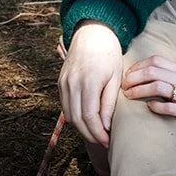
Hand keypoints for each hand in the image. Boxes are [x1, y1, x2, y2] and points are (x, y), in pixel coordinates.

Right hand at [58, 22, 122, 147]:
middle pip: (77, 120)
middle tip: (104, 142)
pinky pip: (65, 106)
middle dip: (90, 135)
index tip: (108, 141)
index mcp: (88, 82)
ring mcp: (63, 83)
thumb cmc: (109, 54)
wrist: (92, 32)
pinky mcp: (60, 82)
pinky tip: (87, 120)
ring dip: (82, 128)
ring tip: (97, 133)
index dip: (98, 133)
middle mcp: (71, 84)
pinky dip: (75, 117)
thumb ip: (109, 103)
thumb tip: (104, 127)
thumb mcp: (115, 78)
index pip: (89, 117)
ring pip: (69, 115)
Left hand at [121, 56, 175, 131]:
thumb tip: (159, 78)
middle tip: (123, 86)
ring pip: (156, 85)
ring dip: (138, 90)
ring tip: (128, 96)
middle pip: (151, 70)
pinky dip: (154, 106)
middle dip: (132, 77)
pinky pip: (167, 106)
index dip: (137, 66)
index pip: (155, 61)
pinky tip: (149, 108)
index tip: (128, 75)